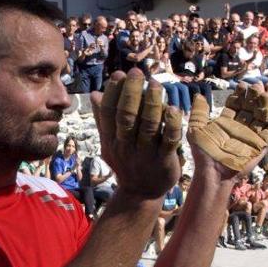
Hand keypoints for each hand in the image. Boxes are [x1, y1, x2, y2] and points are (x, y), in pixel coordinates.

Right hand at [90, 70, 181, 200]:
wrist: (141, 193)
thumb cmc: (127, 162)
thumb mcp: (110, 144)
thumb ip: (103, 119)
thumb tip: (94, 94)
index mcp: (111, 140)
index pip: (109, 113)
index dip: (113, 93)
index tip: (119, 74)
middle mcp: (126, 147)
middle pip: (127, 117)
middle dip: (131, 92)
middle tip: (137, 73)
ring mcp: (146, 155)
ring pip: (148, 126)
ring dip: (152, 103)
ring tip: (155, 84)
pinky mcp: (164, 161)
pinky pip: (169, 140)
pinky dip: (172, 124)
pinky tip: (173, 108)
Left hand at [187, 84, 267, 176]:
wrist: (213, 172)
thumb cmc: (203, 153)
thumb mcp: (196, 130)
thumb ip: (199, 113)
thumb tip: (199, 96)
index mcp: (227, 122)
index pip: (237, 103)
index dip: (240, 93)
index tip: (242, 84)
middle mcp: (241, 126)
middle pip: (251, 106)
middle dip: (255, 95)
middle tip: (258, 83)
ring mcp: (252, 135)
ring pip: (262, 115)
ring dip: (265, 103)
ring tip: (267, 91)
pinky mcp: (260, 145)